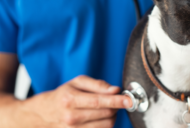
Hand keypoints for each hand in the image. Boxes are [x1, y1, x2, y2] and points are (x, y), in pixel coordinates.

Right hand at [17, 75, 131, 127]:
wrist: (43, 113)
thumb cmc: (63, 95)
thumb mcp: (77, 82)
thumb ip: (97, 85)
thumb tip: (115, 90)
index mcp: (70, 100)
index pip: (100, 102)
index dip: (117, 101)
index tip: (129, 100)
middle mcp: (71, 117)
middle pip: (105, 114)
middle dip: (116, 107)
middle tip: (118, 100)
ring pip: (105, 125)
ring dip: (112, 116)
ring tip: (108, 108)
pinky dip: (106, 124)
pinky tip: (102, 117)